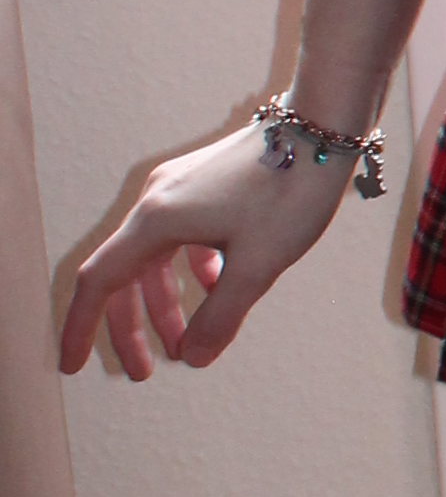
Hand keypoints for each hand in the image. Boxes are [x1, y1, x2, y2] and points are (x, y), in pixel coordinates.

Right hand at [59, 118, 360, 379]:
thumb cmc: (291, 190)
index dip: (82, 326)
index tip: (72, 366)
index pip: (99, 282)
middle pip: (125, 275)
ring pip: (155, 258)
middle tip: (144, 372)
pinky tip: (215, 288)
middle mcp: (158, 202)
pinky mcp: (204, 184)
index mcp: (157, 220)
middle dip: (131, 327)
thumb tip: (193, 359)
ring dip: (164, 303)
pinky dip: (189, 272)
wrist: (322, 124)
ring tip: (185, 344)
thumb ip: (222, 316)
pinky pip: (180, 238)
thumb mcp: (258, 265)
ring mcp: (180, 189)